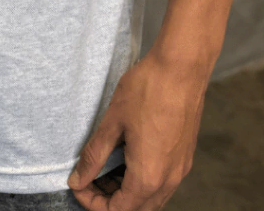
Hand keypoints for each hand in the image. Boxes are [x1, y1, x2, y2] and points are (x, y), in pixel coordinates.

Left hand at [66, 47, 209, 208]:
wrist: (182, 66)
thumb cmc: (148, 89)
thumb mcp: (113, 122)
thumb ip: (94, 155)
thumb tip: (78, 180)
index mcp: (148, 176)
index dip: (92, 203)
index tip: (78, 184)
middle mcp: (169, 180)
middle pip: (136, 210)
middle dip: (109, 200)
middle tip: (89, 178)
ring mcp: (180, 169)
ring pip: (151, 199)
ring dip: (126, 192)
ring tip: (105, 168)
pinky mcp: (185, 156)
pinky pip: (162, 183)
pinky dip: (142, 181)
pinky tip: (128, 158)